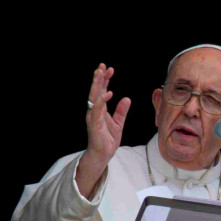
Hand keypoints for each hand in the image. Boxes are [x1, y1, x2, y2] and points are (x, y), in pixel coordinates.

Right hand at [77, 63, 130, 197]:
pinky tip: (107, 93)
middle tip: (102, 66)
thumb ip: (121, 111)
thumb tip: (126, 98)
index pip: (102, 91)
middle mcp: (95, 111)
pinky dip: (102, 101)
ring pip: (94, 97)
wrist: (103, 155)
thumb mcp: (119, 123)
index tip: (109, 69)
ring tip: (100, 74)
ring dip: (97, 85)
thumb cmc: (108, 140)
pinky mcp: (94, 124)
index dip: (105, 80)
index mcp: (100, 109)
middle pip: (96, 91)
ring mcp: (93, 117)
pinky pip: (98, 111)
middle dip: (98, 78)